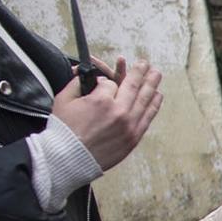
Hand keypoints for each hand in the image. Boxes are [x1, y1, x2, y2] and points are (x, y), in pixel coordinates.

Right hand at [54, 57, 162, 171]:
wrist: (70, 158)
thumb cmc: (64, 130)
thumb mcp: (64, 100)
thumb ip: (78, 83)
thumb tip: (92, 77)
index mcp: (101, 100)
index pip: (110, 82)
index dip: (106, 80)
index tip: (103, 81)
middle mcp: (119, 111)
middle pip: (134, 86)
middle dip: (140, 72)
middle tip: (145, 63)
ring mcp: (129, 125)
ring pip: (145, 100)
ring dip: (152, 85)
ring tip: (156, 75)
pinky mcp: (134, 137)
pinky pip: (148, 116)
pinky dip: (154, 104)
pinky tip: (157, 96)